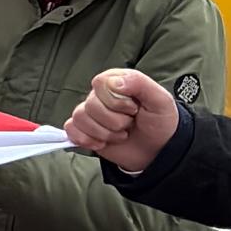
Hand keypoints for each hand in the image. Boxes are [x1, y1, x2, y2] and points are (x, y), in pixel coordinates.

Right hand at [66, 67, 184, 167]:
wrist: (158, 150)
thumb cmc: (159, 122)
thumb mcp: (160, 99)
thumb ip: (139, 83)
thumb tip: (114, 82)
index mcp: (116, 80)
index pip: (100, 83)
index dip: (116, 101)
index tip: (134, 109)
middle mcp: (99, 94)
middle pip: (90, 104)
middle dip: (114, 122)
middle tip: (129, 124)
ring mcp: (90, 113)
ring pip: (80, 118)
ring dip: (104, 134)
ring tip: (120, 135)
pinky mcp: (83, 129)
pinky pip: (71, 130)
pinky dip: (88, 140)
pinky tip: (103, 143)